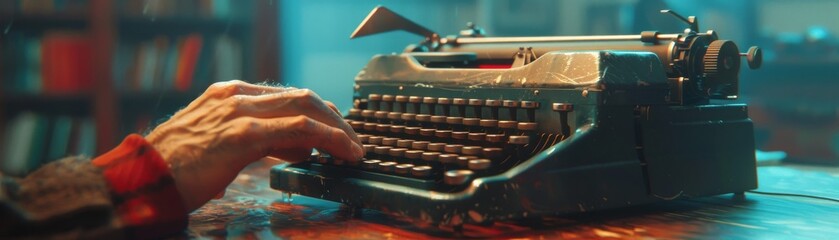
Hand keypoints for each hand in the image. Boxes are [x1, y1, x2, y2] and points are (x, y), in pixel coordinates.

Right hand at [145, 80, 362, 210]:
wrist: (140, 180)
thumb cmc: (173, 169)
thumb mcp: (215, 142)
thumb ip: (251, 137)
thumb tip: (290, 146)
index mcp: (229, 94)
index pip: (286, 96)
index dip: (317, 113)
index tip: (334, 133)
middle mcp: (237, 95)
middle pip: (303, 96)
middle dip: (334, 118)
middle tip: (352, 142)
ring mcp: (240, 111)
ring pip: (307, 107)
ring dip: (339, 129)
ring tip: (355, 150)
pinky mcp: (243, 134)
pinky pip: (301, 129)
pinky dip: (330, 139)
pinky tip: (344, 153)